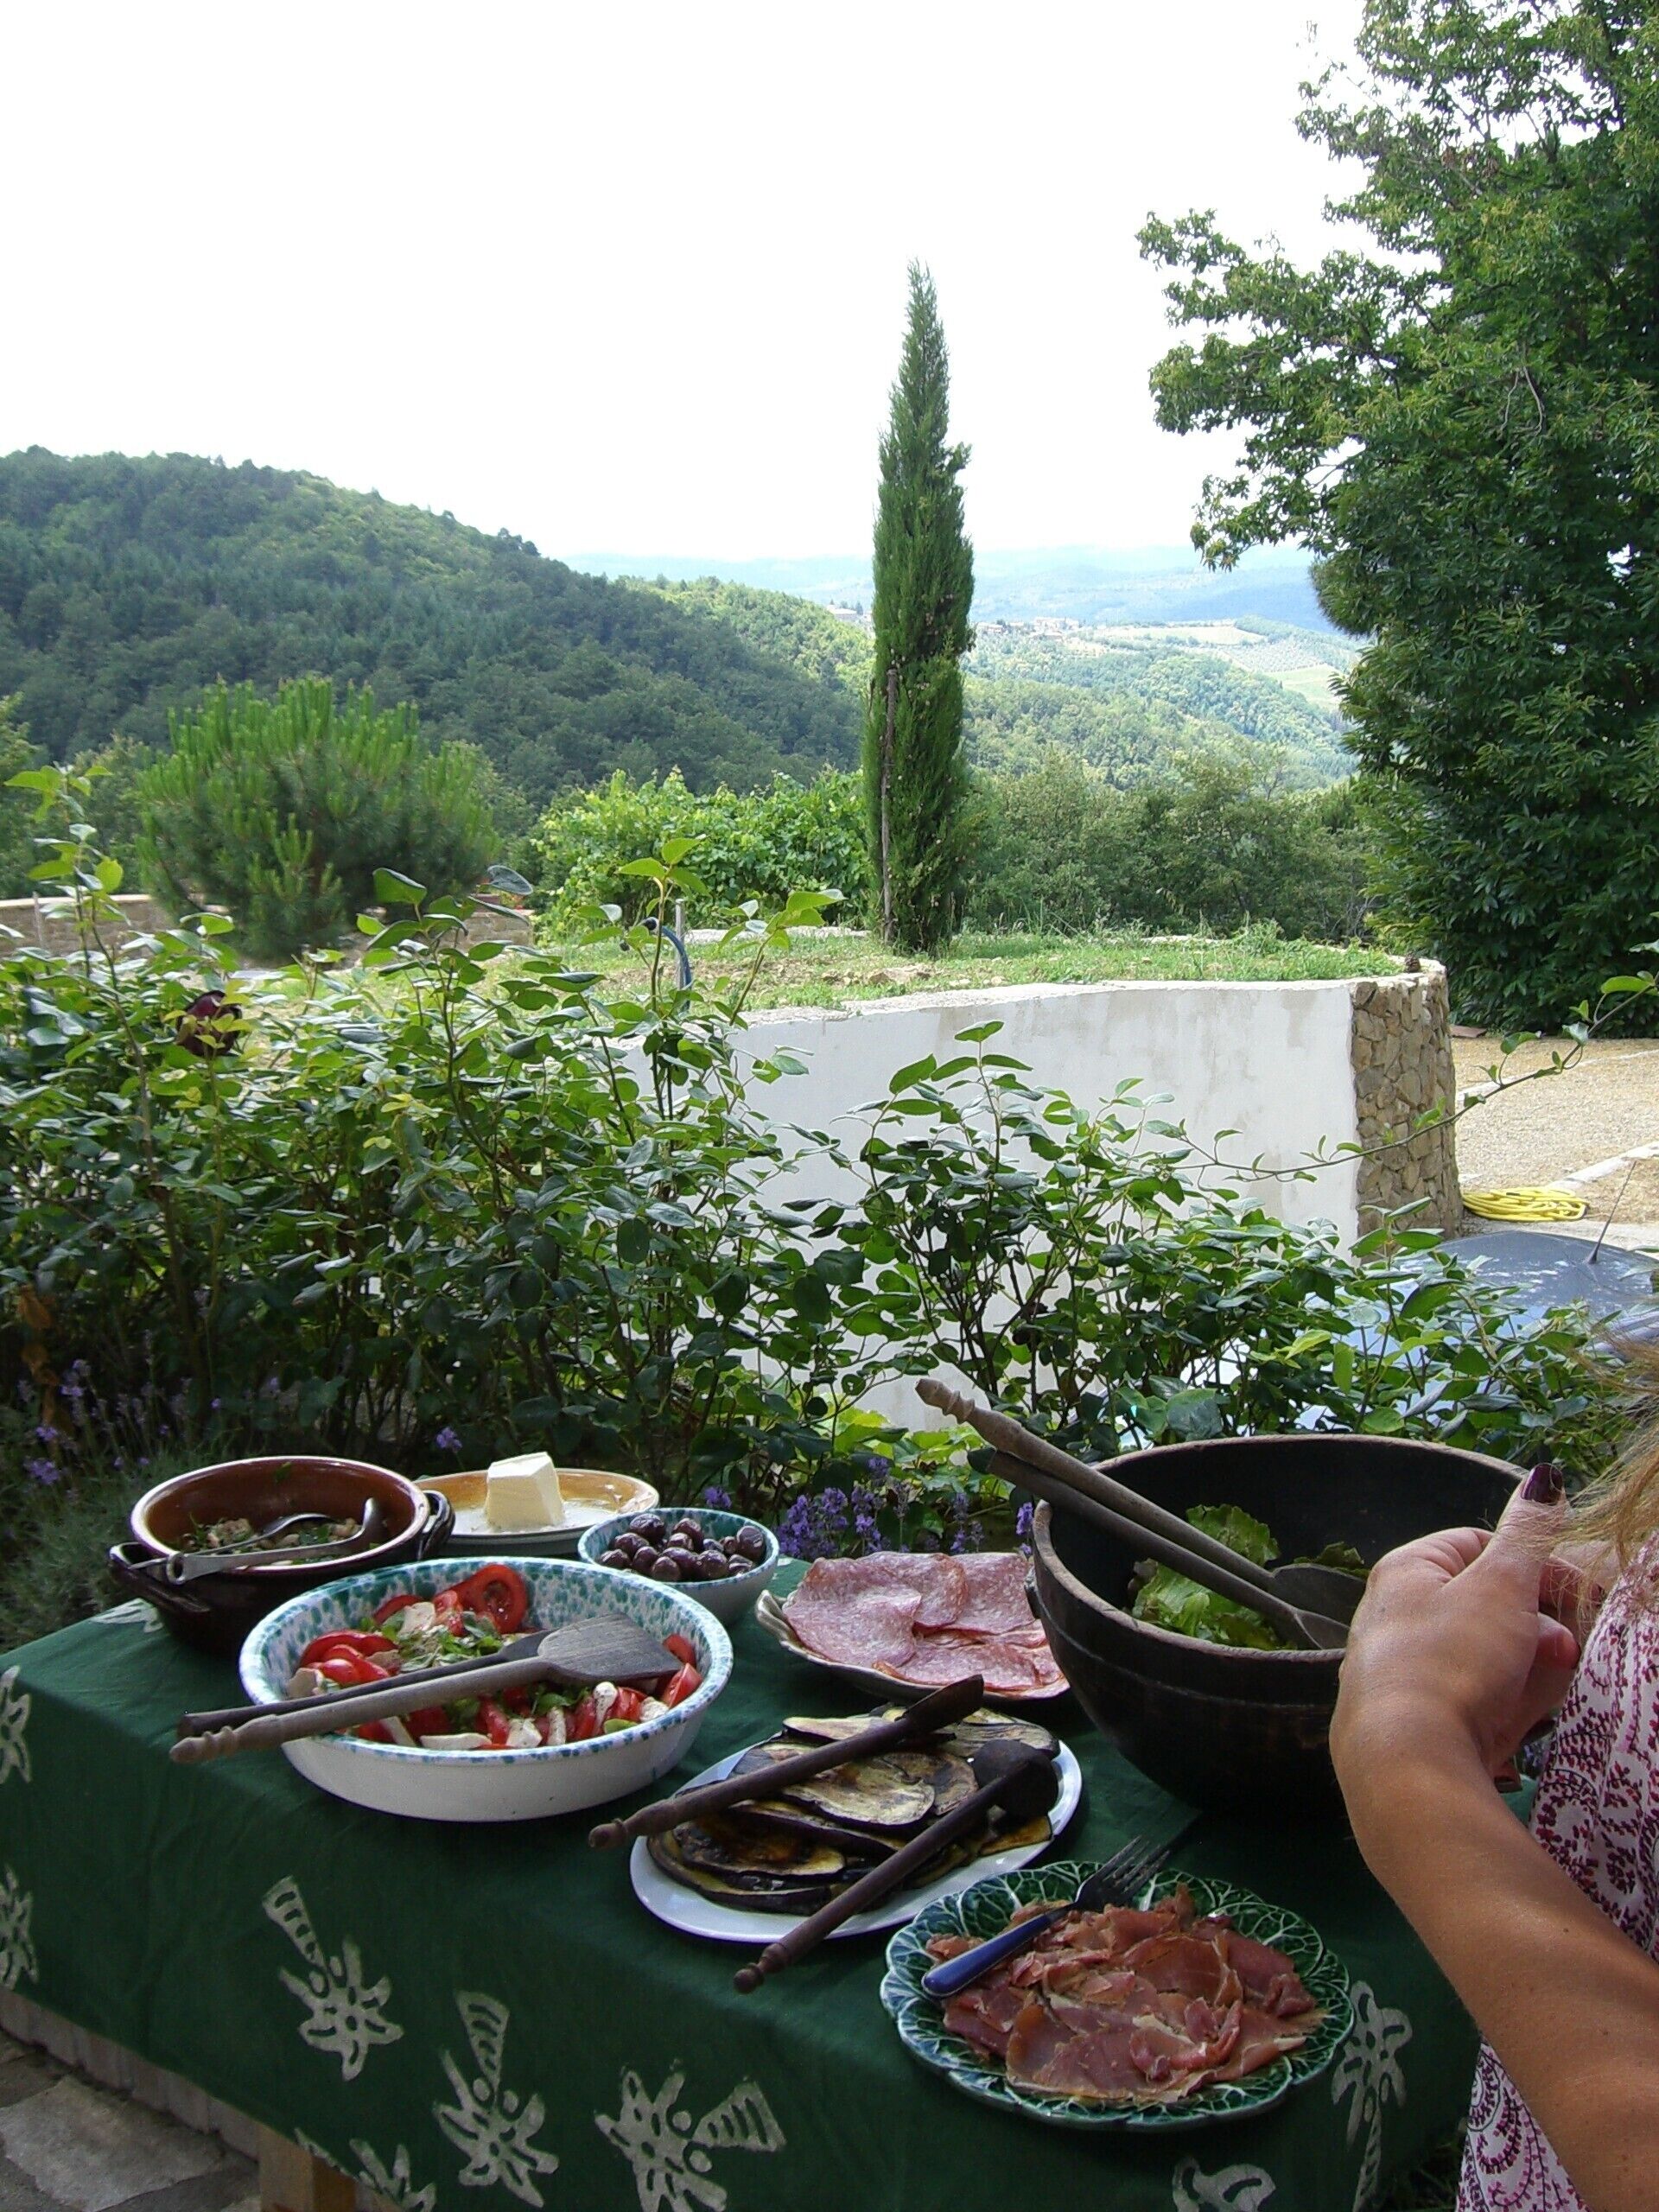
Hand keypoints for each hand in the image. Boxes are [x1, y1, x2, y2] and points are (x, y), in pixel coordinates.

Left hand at [1331, 1470, 1579, 1813]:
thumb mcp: (1502, 1587)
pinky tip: (1518, 1721)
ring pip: (1485, 1659)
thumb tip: (1543, 1477)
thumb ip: (1528, 1536)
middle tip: (1567, 1646)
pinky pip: (1472, 1705)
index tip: (1577, 1589)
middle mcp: (1394, 1618)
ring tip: (1546, 1683)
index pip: (1477, 1545)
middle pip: (1485, 1608)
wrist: (1408, 1765)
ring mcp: (1403, 1677)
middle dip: (1537, 1624)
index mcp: (1406, 1571)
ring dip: (1527, 1668)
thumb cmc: (1452, 1660)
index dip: (1533, 1564)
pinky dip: (1505, 1707)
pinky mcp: (1416, 1727)